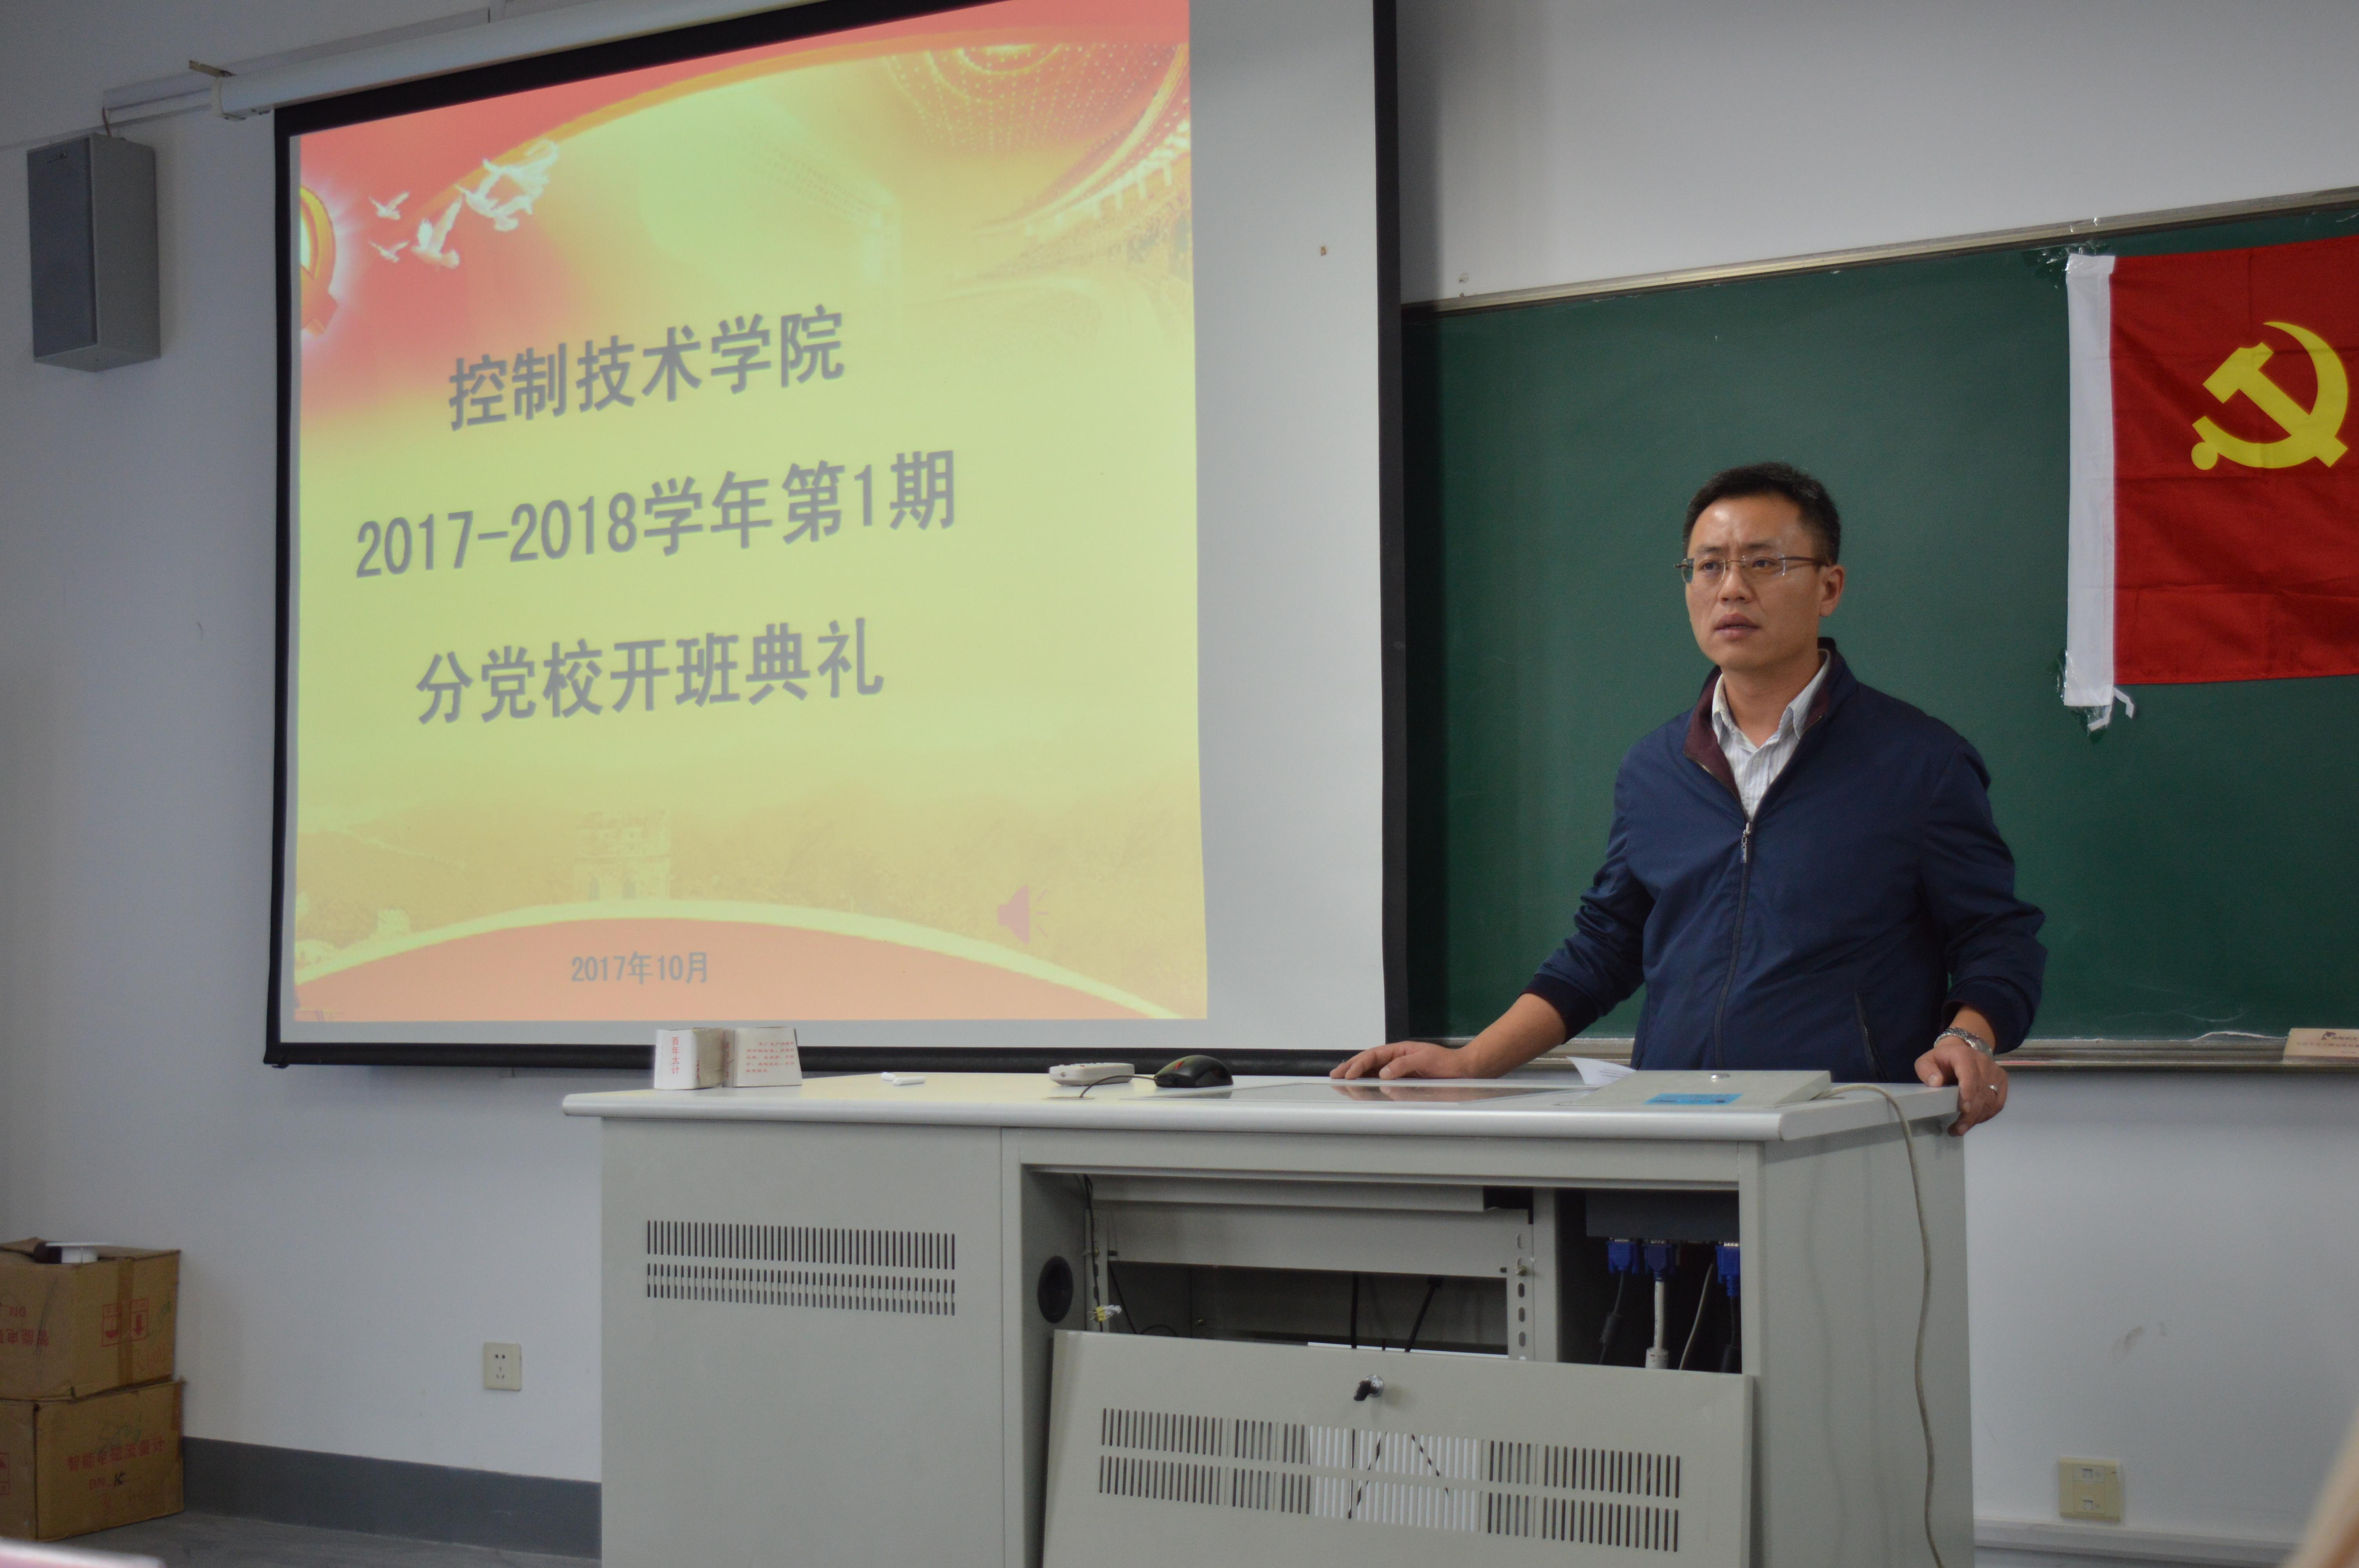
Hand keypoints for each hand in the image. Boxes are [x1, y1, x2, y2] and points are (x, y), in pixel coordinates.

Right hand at [1331, 1040, 1478, 1079]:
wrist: (1462, 1070)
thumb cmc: (1446, 1063)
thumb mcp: (1426, 1059)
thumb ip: (1404, 1065)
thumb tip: (1384, 1073)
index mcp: (1399, 1050)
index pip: (1373, 1056)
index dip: (1359, 1064)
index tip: (1349, 1074)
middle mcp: (1396, 1059)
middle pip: (1368, 1062)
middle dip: (1350, 1068)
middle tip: (1334, 1075)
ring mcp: (1398, 1069)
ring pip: (1372, 1071)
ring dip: (1356, 1076)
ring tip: (1340, 1080)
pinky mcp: (1402, 1080)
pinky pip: (1381, 1080)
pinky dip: (1368, 1083)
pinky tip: (1359, 1087)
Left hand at [1914, 1017, 2007, 1134]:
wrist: (1962, 1052)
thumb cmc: (1942, 1060)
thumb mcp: (1927, 1061)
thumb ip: (1926, 1070)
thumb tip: (1935, 1083)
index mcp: (1964, 1056)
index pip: (1969, 1075)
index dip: (1968, 1092)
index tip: (1963, 1109)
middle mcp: (1984, 1063)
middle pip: (1980, 1092)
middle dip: (1970, 1114)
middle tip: (1958, 1130)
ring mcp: (1995, 1072)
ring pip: (1990, 1100)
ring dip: (1976, 1118)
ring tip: (1961, 1129)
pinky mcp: (2002, 1082)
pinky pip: (1997, 1103)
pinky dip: (1986, 1115)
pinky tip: (1973, 1122)